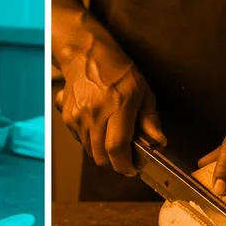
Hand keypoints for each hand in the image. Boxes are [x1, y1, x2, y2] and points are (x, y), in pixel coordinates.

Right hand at [55, 52, 165, 175]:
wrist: (86, 55)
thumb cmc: (118, 71)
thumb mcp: (143, 91)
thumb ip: (150, 119)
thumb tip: (158, 141)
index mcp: (116, 106)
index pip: (116, 148)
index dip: (125, 165)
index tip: (133, 169)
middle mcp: (93, 114)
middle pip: (101, 156)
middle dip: (115, 163)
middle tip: (126, 156)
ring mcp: (77, 117)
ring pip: (90, 151)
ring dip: (103, 152)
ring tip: (113, 136)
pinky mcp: (67, 118)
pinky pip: (80, 140)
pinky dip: (91, 141)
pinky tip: (100, 126)